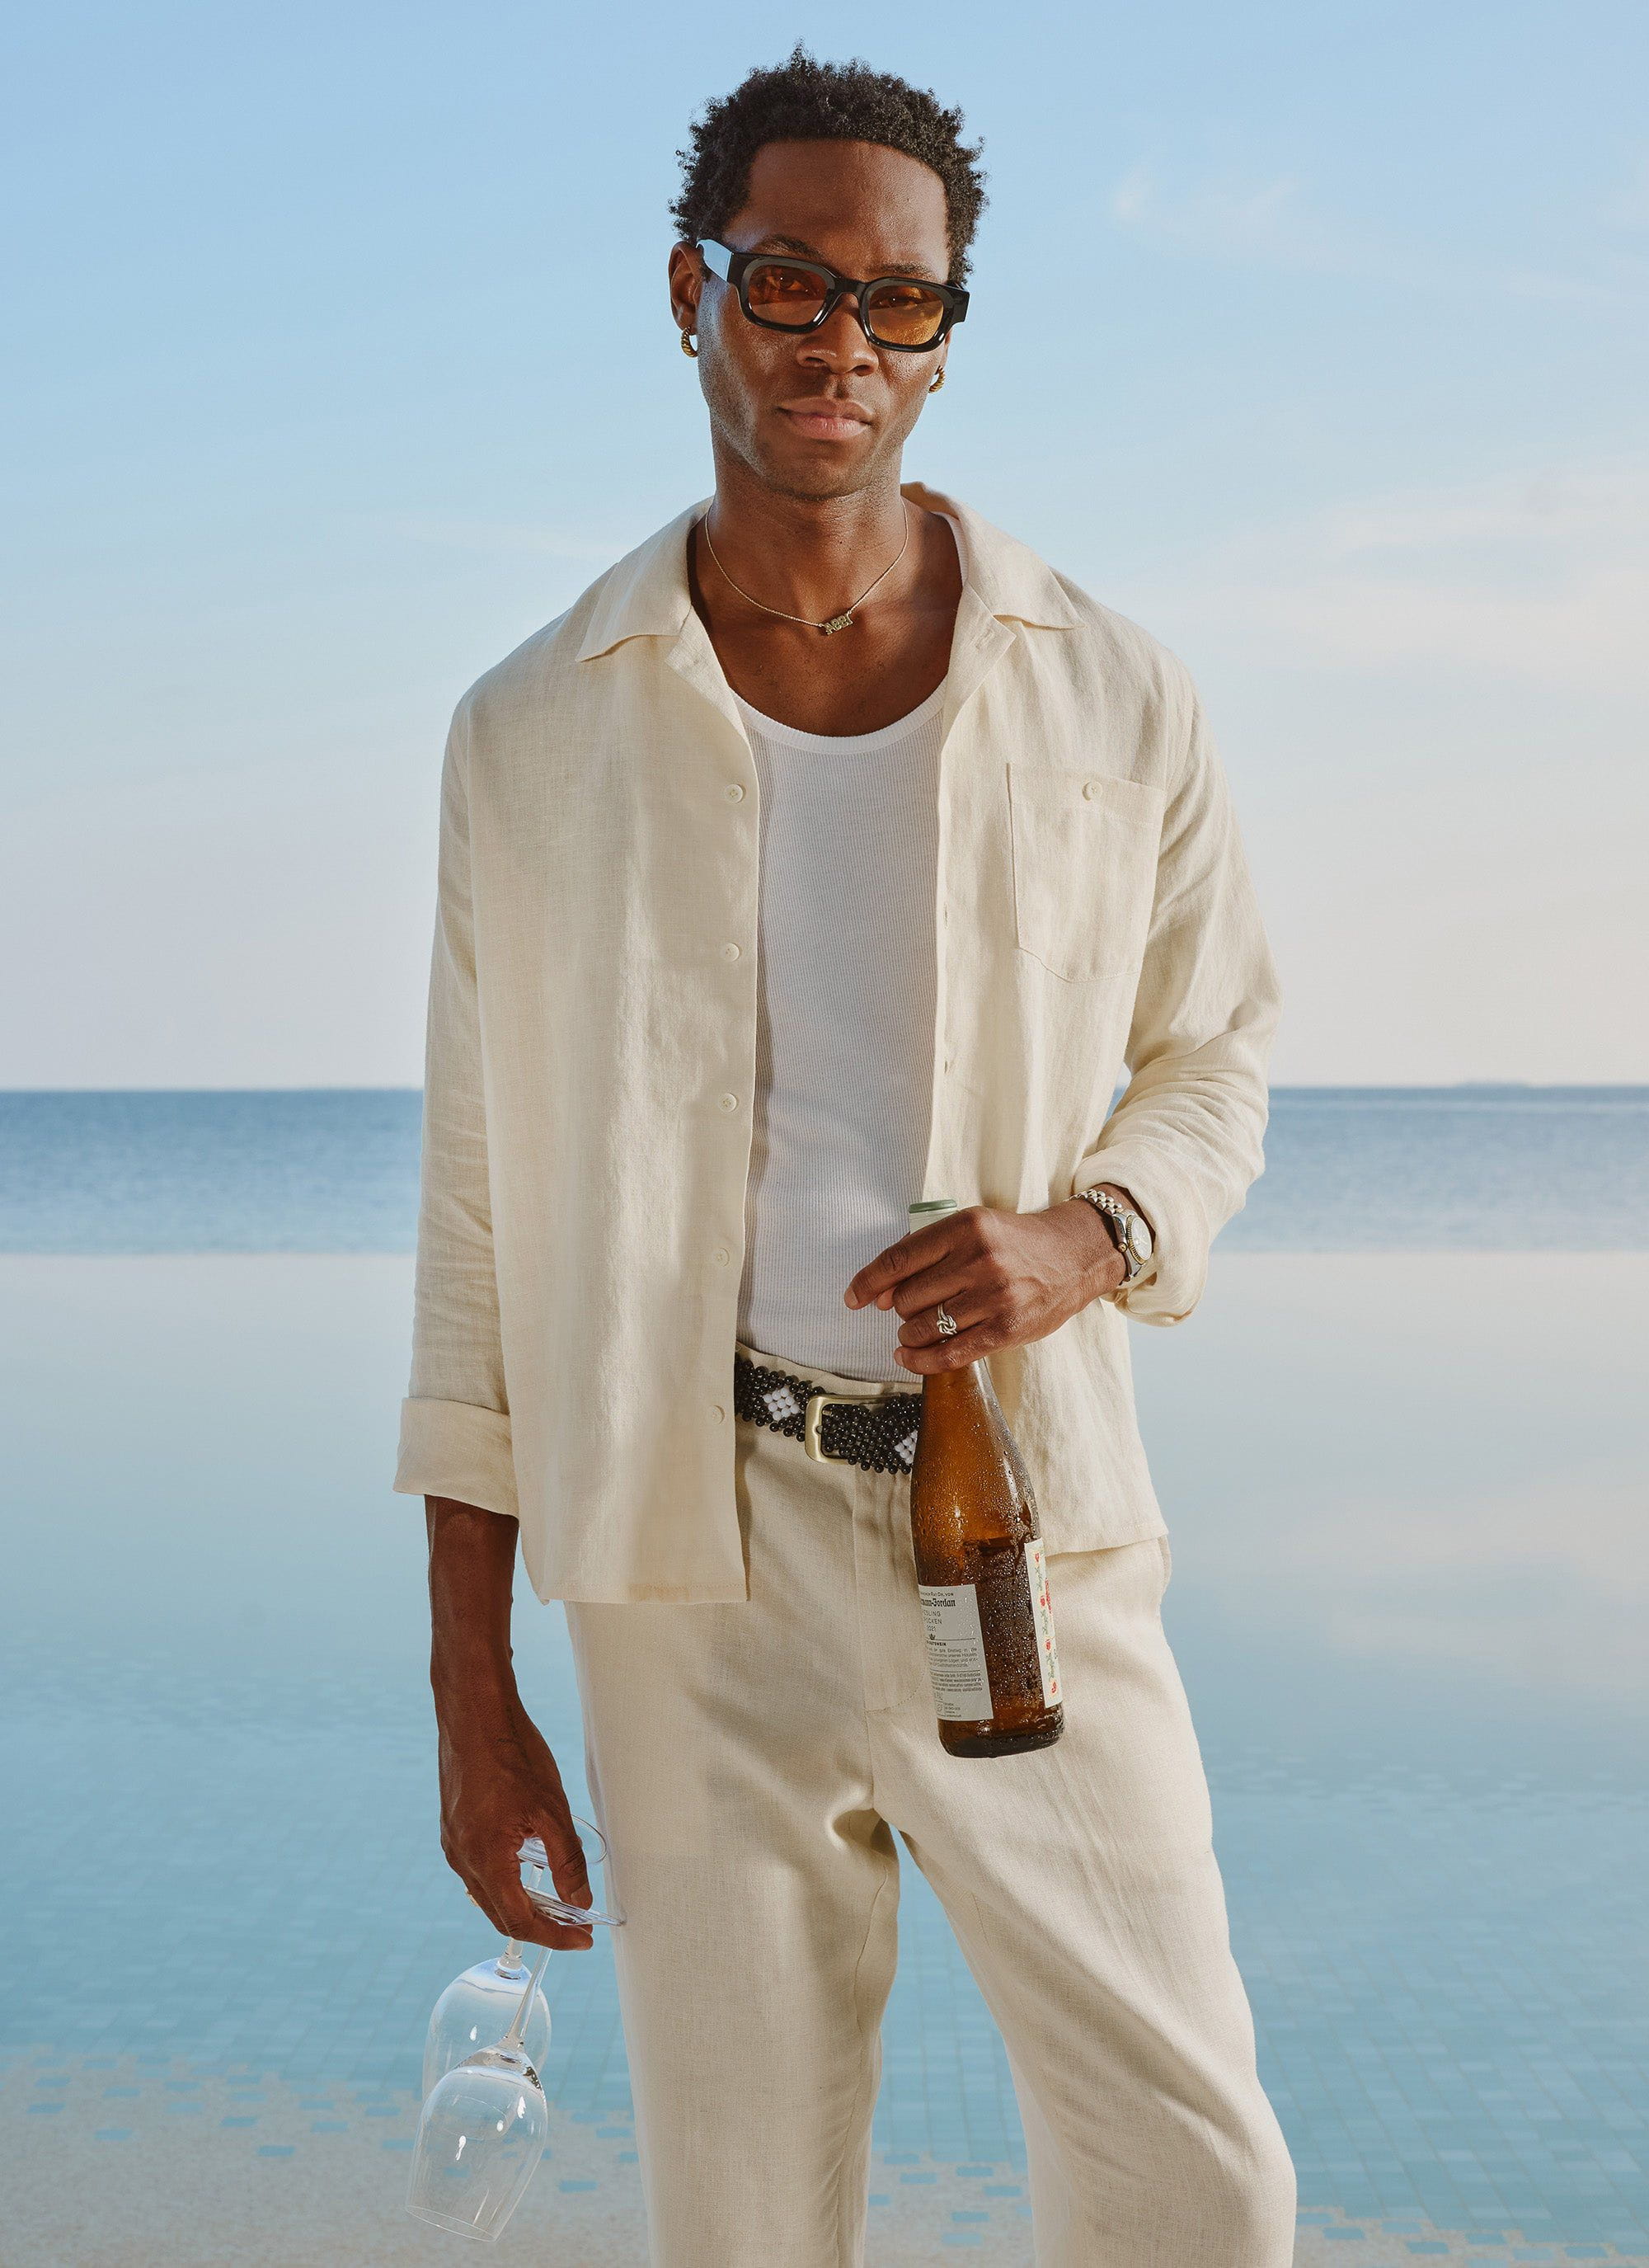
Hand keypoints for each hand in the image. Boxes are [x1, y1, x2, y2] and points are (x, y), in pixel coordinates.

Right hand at [435, 1691, 595, 1951]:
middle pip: (500, 1915)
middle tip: (577, 1928)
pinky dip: (505, 1883)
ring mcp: (452, 1844)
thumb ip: (566, 1861)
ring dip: (521, 1906)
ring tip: (558, 1905)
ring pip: (488, 1895)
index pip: (519, 1922)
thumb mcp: (550, 1809)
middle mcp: (461, 1860)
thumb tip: (580, 1903)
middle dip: (540, 1927)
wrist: (474, 1714)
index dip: (554, 1937)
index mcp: (485, 1860)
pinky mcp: (452, 1829)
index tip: (583, 1941)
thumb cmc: (513, 1754)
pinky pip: (478, 1871)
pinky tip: (528, 1870)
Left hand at [843, 1193, 1130, 1373]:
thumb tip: (882, 1293)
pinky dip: (922, 1360)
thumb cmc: (1015, 1243)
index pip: (900, 1259)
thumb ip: (927, 1252)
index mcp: (966, 1227)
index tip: (853, 1297)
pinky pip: (950, 1354)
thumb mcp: (974, 1227)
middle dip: (901, 1308)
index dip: (868, 1281)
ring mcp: (995, 1296)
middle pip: (909, 1297)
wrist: (1074, 1256)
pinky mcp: (1006, 1329)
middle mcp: (979, 1259)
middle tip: (911, 1307)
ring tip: (916, 1330)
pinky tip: (910, 1356)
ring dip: (910, 1334)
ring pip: (925, 1326)